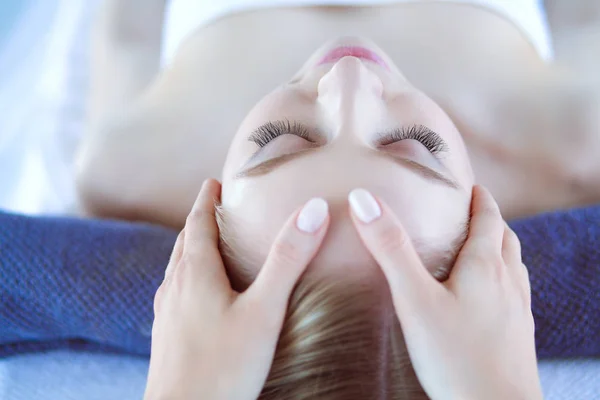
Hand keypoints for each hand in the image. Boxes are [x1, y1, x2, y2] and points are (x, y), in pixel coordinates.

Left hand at [144, 179, 329, 399]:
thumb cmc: (224, 368)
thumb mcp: (264, 311)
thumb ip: (287, 259)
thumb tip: (313, 209)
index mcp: (195, 273)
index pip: (198, 221)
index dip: (207, 199)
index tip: (215, 182)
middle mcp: (174, 286)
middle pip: (185, 242)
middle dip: (200, 220)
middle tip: (216, 208)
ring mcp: (165, 313)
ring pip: (177, 268)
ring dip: (191, 249)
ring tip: (209, 246)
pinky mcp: (165, 336)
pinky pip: (175, 293)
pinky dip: (187, 278)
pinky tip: (198, 297)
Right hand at [349, 185, 542, 399]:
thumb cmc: (455, 358)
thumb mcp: (414, 299)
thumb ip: (391, 249)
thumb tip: (365, 199)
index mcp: (485, 266)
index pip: (488, 217)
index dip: (479, 197)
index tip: (468, 185)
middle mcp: (508, 282)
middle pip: (504, 238)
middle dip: (489, 219)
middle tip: (469, 211)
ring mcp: (518, 310)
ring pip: (513, 266)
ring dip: (499, 248)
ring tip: (478, 248)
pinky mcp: (519, 335)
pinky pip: (514, 294)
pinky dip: (501, 279)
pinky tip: (485, 299)